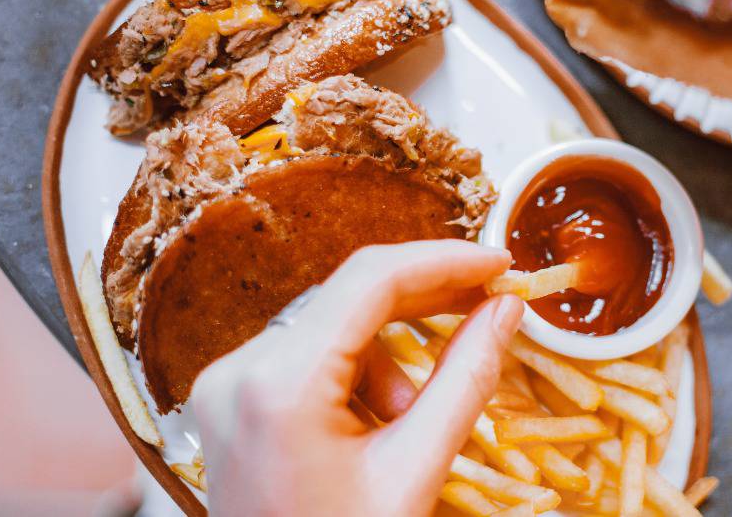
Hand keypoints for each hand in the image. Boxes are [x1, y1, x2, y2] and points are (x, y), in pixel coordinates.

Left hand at [192, 240, 523, 516]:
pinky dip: (356, 377)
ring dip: (389, 358)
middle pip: (350, 296)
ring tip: (411, 421)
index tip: (499, 263)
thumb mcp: (415, 471)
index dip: (444, 261)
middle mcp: (237, 370)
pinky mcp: (231, 398)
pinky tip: (376, 427)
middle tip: (491, 301)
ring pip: (334, 327)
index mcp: (278, 386)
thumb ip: (466, 379)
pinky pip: (310, 356)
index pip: (371, 281)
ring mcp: (226, 384)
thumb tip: (505, 309)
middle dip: (425, 300)